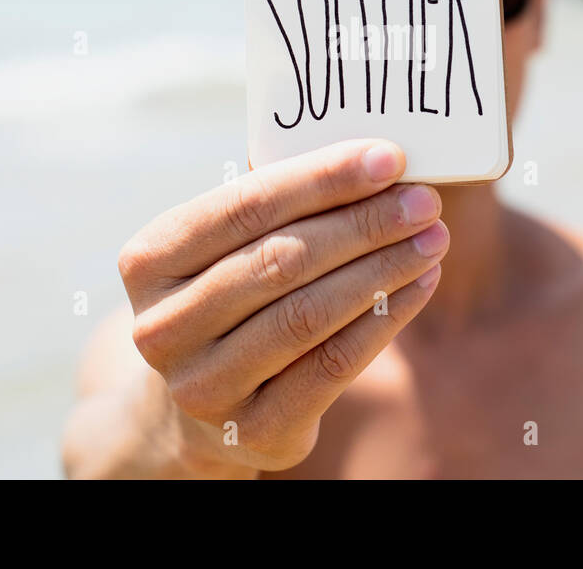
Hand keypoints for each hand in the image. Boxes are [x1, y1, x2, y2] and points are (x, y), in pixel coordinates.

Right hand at [118, 139, 446, 472]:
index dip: (322, 178)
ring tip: (433, 239)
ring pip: (309, 314)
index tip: (390, 157)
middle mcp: (163, 327)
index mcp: (149, 260)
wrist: (202, 410)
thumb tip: (369, 154)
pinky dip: (385, 319)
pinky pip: (333, 365)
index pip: (245, 206)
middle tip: (425, 201)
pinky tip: (421, 285)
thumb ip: (276, 201)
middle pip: (281, 260)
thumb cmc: (233, 296)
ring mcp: (203, 385)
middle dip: (364, 224)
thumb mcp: (228, 248)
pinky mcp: (255, 429)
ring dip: (383, 269)